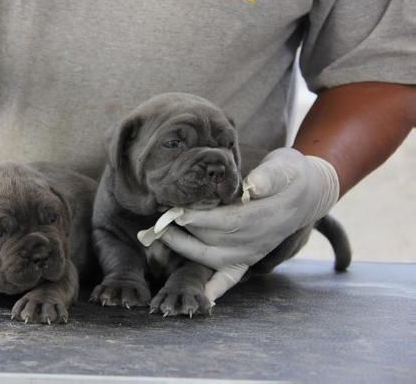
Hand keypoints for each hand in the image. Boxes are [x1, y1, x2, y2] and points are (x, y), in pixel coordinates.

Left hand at [158, 147, 339, 299]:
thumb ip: (270, 176)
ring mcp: (251, 253)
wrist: (307, 194)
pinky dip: (215, 290)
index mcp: (263, 216)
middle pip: (213, 240)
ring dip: (184, 249)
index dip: (199, 218)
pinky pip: (230, 278)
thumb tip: (253, 186)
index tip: (175, 212)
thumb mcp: (285, 167)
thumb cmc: (289, 176)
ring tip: (160, 236)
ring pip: (212, 258)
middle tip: (158, 220)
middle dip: (182, 231)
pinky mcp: (247, 259)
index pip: (226, 221)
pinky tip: (201, 299)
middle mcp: (256, 241)